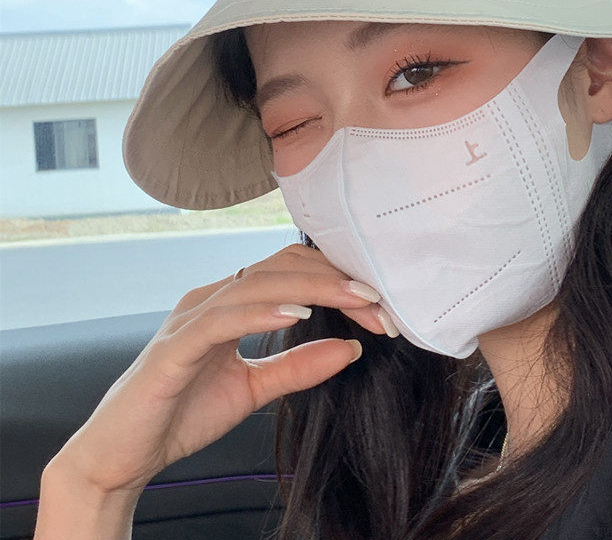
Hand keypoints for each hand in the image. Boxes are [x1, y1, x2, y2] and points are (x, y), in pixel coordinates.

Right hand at [50, 244, 389, 495]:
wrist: (120, 457)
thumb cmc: (180, 414)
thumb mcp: (254, 388)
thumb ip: (299, 366)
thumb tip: (351, 347)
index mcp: (229, 303)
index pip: (290, 272)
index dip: (335, 279)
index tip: (377, 303)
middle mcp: (210, 299)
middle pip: (280, 267)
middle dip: (334, 280)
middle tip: (378, 300)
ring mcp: (190, 319)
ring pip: (257, 283)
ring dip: (312, 288)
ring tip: (354, 299)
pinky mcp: (174, 348)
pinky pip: (221, 319)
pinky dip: (262, 312)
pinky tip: (298, 314)